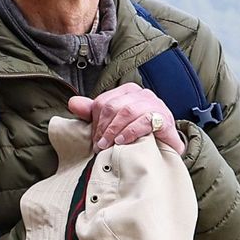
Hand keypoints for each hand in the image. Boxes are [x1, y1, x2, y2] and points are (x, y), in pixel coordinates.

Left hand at [67, 83, 185, 155]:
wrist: (166, 148)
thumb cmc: (139, 134)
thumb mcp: (114, 123)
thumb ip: (93, 112)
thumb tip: (73, 103)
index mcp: (128, 91)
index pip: (103, 101)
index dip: (95, 121)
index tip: (93, 139)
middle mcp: (142, 94)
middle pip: (113, 106)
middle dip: (103, 128)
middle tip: (99, 146)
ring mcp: (155, 104)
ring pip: (127, 111)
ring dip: (114, 131)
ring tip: (108, 145)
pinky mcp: (164, 118)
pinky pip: (143, 121)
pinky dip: (129, 132)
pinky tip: (122, 142)